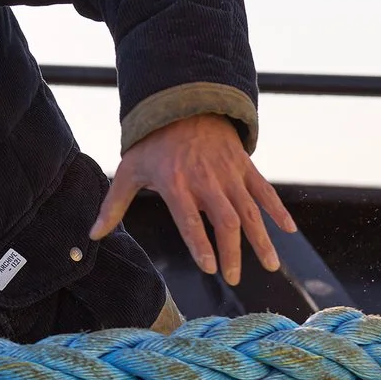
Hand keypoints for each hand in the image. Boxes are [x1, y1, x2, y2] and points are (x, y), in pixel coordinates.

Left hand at [90, 114, 295, 286]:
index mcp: (176, 183)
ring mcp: (228, 173)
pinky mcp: (243, 165)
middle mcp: (205, 180)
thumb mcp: (129, 170)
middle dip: (232, 251)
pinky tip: (288, 230)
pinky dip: (277, 210)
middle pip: (224, 220)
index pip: (189, 219)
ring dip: (261, 239)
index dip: (200, 243)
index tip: (209, 268)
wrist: (183, 101)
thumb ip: (114, 205)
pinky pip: (264, 190)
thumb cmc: (152, 142)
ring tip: (270, 265)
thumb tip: (93, 235)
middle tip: (234, 277)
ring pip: (249, 210)